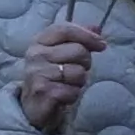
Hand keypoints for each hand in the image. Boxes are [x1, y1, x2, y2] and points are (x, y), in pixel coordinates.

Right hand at [14, 19, 103, 133]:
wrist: (33, 106)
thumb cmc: (51, 77)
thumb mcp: (61, 54)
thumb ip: (78, 39)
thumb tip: (97, 28)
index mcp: (39, 41)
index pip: (65, 29)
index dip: (87, 35)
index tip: (101, 45)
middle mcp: (35, 54)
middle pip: (78, 51)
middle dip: (86, 63)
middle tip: (76, 71)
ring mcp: (37, 72)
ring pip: (78, 72)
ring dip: (79, 81)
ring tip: (68, 84)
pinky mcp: (43, 91)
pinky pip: (73, 90)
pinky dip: (74, 95)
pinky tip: (64, 96)